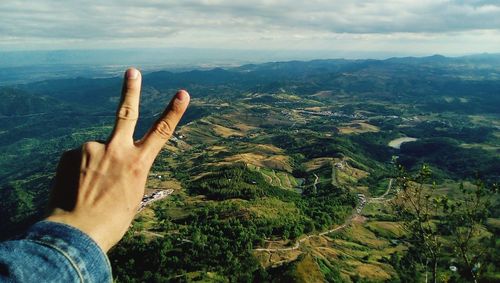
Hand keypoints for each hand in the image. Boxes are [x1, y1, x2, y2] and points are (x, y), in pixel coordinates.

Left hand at [46, 68, 189, 251]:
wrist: (76, 234)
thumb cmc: (110, 221)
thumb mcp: (131, 196)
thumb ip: (127, 171)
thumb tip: (113, 159)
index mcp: (138, 164)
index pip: (162, 132)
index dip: (174, 111)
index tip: (183, 94)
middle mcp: (116, 150)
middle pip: (127, 113)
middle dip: (131, 91)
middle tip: (132, 71)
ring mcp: (92, 149)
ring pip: (97, 150)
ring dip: (94, 165)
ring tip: (89, 189)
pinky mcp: (70, 154)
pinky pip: (79, 159)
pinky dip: (79, 171)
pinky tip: (76, 188)